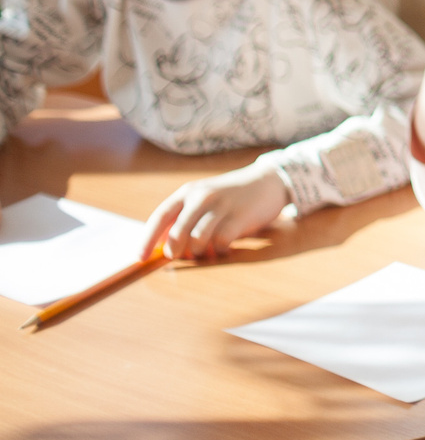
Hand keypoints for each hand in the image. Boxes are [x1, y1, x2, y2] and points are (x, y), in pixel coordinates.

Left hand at [143, 164, 290, 260]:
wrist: (268, 181)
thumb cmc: (230, 197)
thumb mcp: (204, 199)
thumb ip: (184, 218)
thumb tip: (162, 246)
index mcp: (188, 192)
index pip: (160, 216)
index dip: (148, 239)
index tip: (140, 258)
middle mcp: (202, 196)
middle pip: (178, 232)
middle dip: (176, 251)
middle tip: (181, 257)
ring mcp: (222, 205)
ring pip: (198, 239)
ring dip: (200, 251)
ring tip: (208, 251)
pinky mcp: (241, 215)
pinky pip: (222, 241)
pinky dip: (220, 250)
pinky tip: (225, 247)